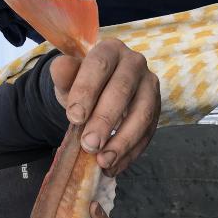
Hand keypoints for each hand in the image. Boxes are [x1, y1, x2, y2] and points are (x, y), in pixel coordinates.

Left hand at [50, 39, 160, 176]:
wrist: (98, 94)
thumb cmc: (81, 85)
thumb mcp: (67, 80)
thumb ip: (64, 74)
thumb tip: (60, 67)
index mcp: (110, 50)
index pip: (99, 66)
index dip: (87, 91)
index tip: (74, 118)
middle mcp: (135, 63)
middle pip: (122, 91)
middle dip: (104, 121)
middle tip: (89, 145)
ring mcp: (150, 87)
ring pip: (142, 114)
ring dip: (122, 141)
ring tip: (103, 161)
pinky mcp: (156, 111)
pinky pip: (148, 134)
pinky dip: (130, 154)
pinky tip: (113, 167)